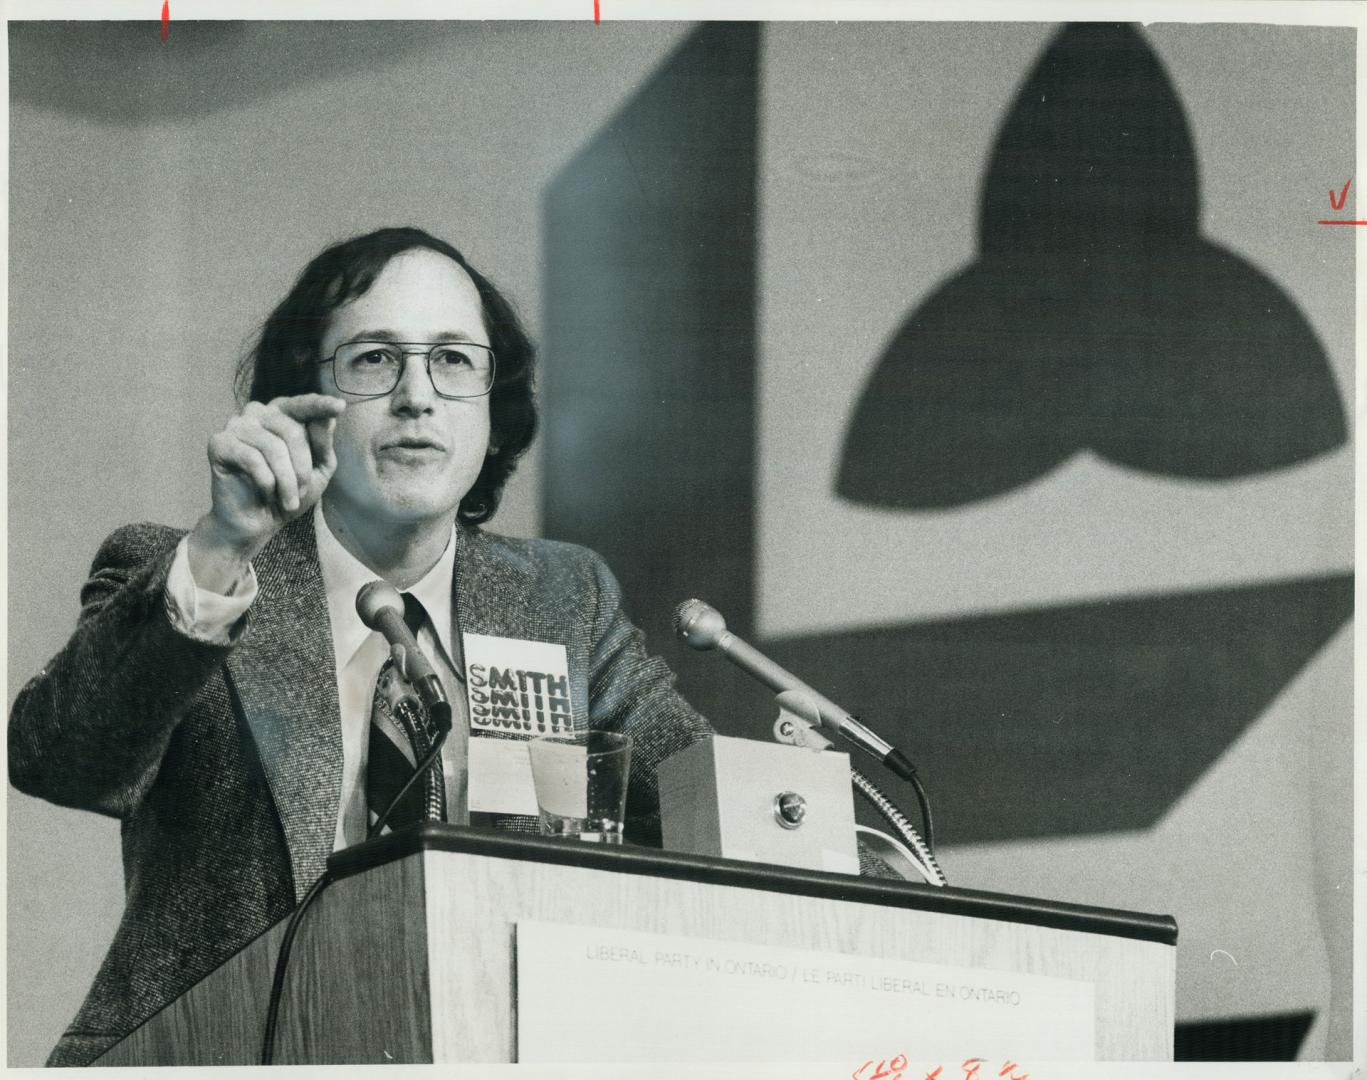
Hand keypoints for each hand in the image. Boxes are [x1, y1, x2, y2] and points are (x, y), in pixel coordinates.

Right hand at [188, 395, 345, 590]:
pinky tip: (266, 494)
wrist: (257, 523)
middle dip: (302, 467)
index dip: (320, 405)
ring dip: (286, 480)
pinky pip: (252, 459)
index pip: (303, 405)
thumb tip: (329, 417)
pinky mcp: (219, 443)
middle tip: (301, 492)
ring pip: (272, 446)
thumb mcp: (317, 470)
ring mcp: (236, 425)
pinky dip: (266, 483)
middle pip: (291, 430)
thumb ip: (323, 444)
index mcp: (282, 414)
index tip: (339, 406)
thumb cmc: (289, 492)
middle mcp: (258, 413)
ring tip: (288, 500)